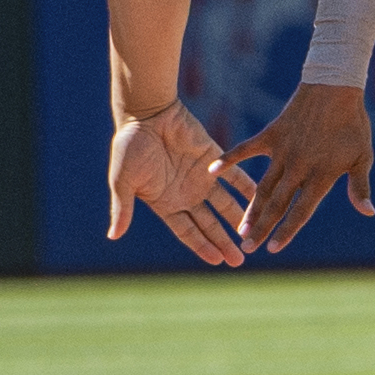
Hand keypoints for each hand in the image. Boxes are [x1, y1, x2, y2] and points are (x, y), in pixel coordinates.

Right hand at [109, 100, 255, 265]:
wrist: (146, 112)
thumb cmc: (129, 146)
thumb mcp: (123, 180)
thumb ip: (122, 208)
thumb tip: (113, 236)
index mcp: (164, 203)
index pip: (187, 232)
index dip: (202, 246)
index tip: (218, 261)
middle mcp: (185, 194)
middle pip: (209, 224)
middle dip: (224, 242)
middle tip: (240, 260)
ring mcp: (201, 177)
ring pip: (225, 204)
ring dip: (239, 219)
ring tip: (255, 234)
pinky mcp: (213, 159)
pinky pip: (235, 176)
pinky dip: (247, 187)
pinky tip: (262, 199)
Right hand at [218, 82, 374, 254]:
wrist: (335, 87)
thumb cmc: (353, 125)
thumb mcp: (362, 157)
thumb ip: (360, 187)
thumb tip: (368, 213)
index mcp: (320, 175)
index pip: (301, 211)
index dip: (287, 231)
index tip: (273, 249)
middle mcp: (298, 167)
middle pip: (277, 204)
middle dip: (262, 228)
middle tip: (247, 248)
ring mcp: (282, 151)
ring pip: (263, 186)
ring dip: (251, 208)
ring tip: (240, 229)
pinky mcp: (271, 135)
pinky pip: (246, 150)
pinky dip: (230, 160)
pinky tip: (212, 172)